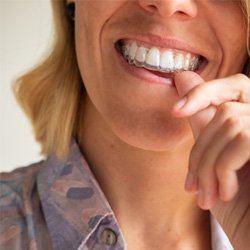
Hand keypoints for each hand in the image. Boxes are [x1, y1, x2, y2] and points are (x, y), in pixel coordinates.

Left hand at [172, 71, 249, 248]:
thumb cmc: (241, 206)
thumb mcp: (214, 160)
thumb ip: (202, 120)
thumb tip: (182, 77)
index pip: (235, 86)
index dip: (204, 92)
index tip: (175, 111)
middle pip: (223, 111)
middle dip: (200, 151)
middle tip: (191, 185)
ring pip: (228, 123)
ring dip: (208, 165)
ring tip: (206, 195)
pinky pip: (241, 138)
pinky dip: (222, 169)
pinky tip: (224, 194)